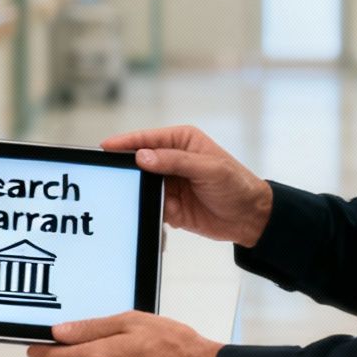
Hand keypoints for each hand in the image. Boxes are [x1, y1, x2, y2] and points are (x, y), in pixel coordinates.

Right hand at [101, 125, 273, 246]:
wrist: (250, 218)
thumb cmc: (236, 185)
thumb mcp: (209, 169)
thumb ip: (175, 161)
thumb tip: (143, 156)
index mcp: (182, 141)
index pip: (147, 139)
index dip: (125, 142)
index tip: (106, 147)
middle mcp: (172, 160)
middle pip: (139, 162)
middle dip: (127, 168)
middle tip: (110, 173)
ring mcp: (169, 183)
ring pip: (142, 185)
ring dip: (136, 191)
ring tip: (125, 194)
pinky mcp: (169, 205)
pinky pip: (149, 205)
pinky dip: (146, 209)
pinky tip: (144, 211)